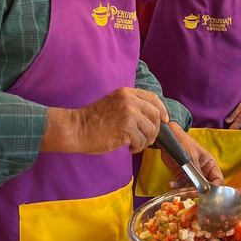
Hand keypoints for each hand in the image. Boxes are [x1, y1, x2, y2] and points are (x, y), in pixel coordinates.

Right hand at [43, 87, 168, 154]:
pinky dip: (137, 147)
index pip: (153, 98)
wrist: (77, 128)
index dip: (162, 110)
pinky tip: (129, 148)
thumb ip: (131, 106)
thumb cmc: (93, 120)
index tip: (164, 120)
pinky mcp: (127, 128)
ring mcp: (130, 113)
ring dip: (146, 141)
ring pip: (151, 130)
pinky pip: (142, 141)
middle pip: (156, 115)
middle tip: (147, 139)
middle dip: (155, 129)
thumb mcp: (114, 104)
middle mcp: (130, 100)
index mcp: (127, 93)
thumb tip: (150, 118)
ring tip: (135, 145)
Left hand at [159, 122, 223, 187]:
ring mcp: (192, 175)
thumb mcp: (193, 158)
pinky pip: (181, 185)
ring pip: (193, 188)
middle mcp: (203, 171)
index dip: (215, 188)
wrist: (169, 140)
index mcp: (210, 165)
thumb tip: (203, 188)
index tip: (208, 193)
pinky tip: (171, 184)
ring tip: (180, 191)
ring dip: (187, 191)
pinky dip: (177, 186)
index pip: (218, 179)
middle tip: (192, 194)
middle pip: (206, 187)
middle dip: (200, 192)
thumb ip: (198, 173)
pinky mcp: (182, 176)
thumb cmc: (185, 144)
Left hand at [224, 95, 240, 129]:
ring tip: (229, 125)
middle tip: (224, 127)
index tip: (221, 129)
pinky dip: (239, 127)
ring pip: (239, 130)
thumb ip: (234, 114)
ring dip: (235, 129)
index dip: (226, 130)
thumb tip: (227, 120)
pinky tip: (237, 124)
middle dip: (230, 130)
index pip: (233, 129)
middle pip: (236, 131)